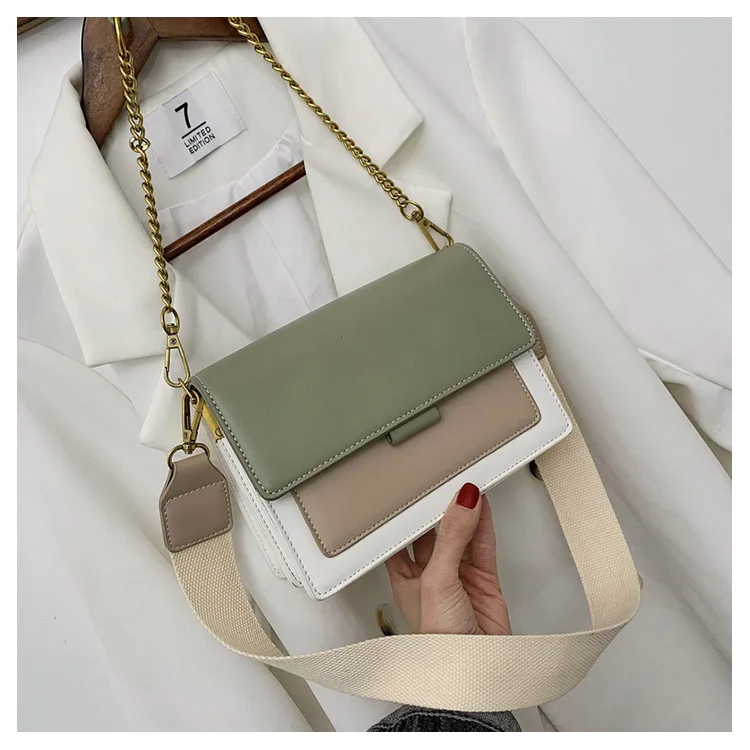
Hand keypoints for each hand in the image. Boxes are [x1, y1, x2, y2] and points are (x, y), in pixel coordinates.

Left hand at [385, 483, 510, 635]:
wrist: (473, 670)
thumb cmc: (438, 641)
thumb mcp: (437, 579)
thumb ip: (451, 537)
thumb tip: (462, 502)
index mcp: (405, 577)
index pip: (403, 538)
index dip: (408, 515)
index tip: (414, 489)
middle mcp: (431, 576)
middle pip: (434, 534)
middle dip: (439, 510)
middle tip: (444, 481)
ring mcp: (459, 577)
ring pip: (461, 536)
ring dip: (464, 513)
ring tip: (467, 486)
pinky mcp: (483, 581)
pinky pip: (483, 545)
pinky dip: (484, 525)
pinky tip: (482, 505)